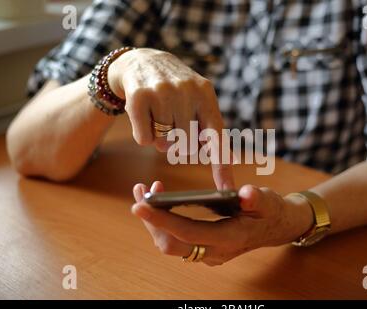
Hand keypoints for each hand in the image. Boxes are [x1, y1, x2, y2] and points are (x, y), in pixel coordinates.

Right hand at [108, 48, 233, 189]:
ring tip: (158, 116)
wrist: (142, 61)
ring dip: (160, 139)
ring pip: (164, 144)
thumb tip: (227, 160)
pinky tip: (144, 116)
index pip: (217, 136)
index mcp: (206, 94)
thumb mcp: (197, 98)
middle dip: (179, 145)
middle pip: (187, 146)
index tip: (227, 189)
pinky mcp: (138, 97)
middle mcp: (187, 91)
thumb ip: (209, 126)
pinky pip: (144, 140)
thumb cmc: (175, 89)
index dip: (222, 165)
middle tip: (173, 127)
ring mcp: (162, 92)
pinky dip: (143, 136)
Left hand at [131, 181, 312, 265]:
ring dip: (154, 222)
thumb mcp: (268, 201)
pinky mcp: (205, 249)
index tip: (141, 204)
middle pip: (170, 244)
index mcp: (228, 239)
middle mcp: (215, 252)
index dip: (162, 219)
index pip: (187, 233)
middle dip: (150, 220)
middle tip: (140, 191)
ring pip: (170, 245)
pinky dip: (163, 224)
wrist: (277, 227)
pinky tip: (159, 204)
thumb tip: (246, 193)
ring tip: (145, 193)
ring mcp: (208, 254)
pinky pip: (176, 242)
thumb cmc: (271, 211)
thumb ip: (257, 199)